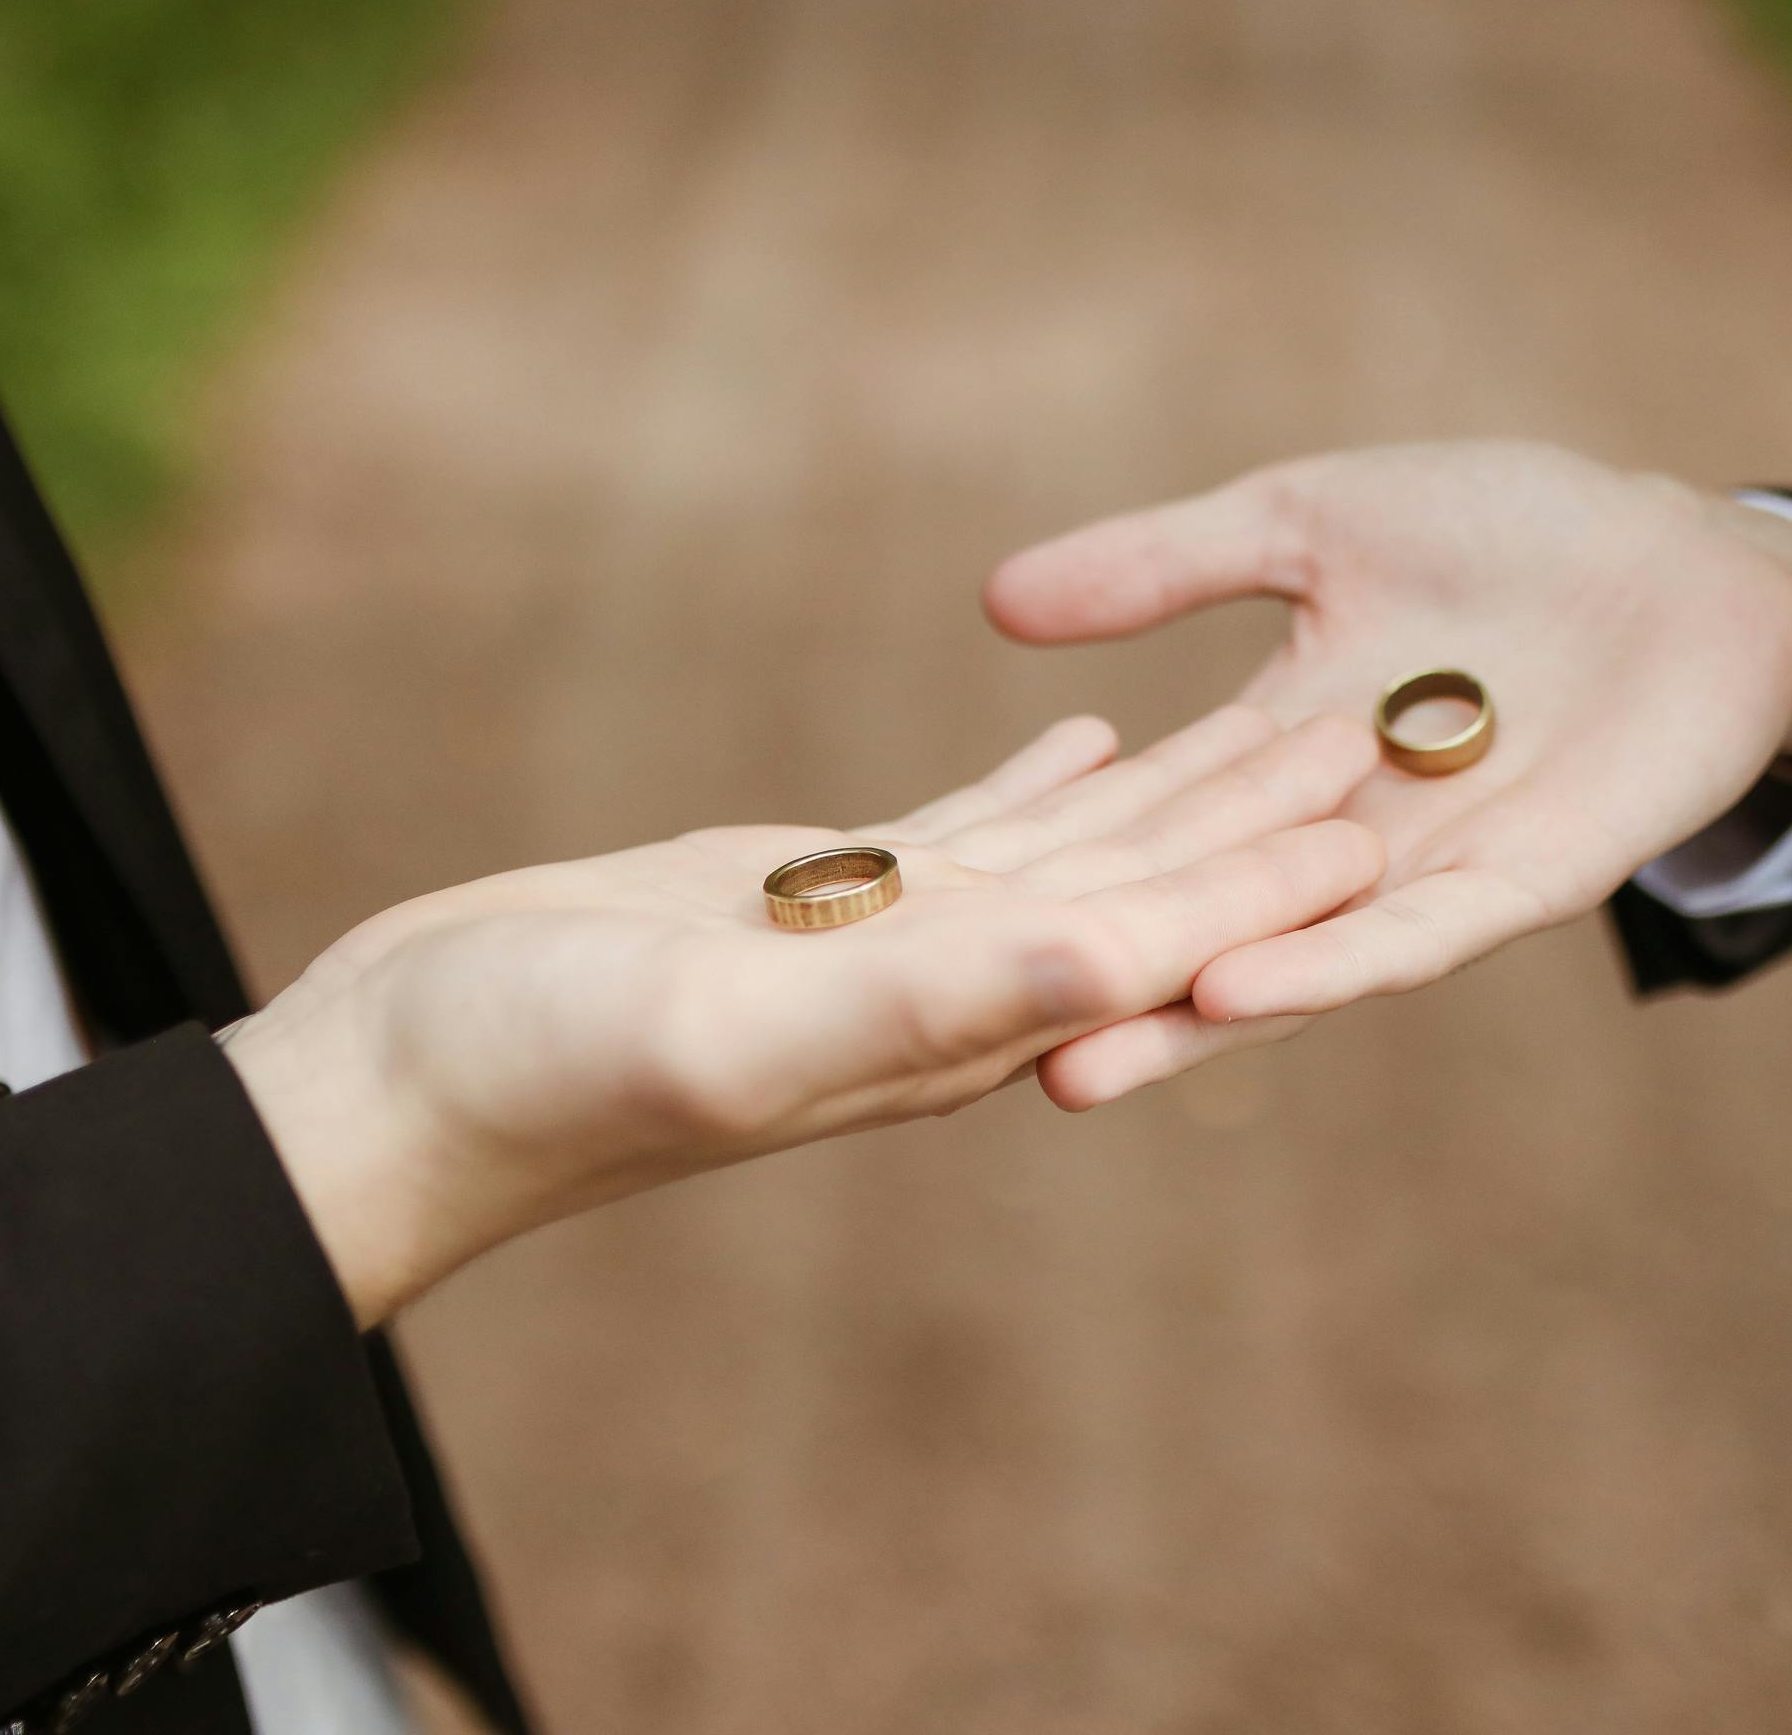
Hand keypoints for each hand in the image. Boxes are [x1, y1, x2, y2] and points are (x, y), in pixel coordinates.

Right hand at [228, 708, 1382, 1326]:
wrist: (403, 1081)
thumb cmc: (543, 1074)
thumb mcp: (736, 1028)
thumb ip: (920, 1002)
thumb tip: (1108, 967)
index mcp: (945, 1028)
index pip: (1145, 946)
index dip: (1266, 882)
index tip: (1387, 817)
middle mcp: (937, 992)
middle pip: (1140, 886)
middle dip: (1262, 811)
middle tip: (1388, 724)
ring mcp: (877, 945)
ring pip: (1069, 849)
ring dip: (1177, 788)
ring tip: (1278, 709)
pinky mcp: (807, 898)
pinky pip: (962, 827)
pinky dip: (1041, 781)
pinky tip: (1090, 732)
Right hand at [982, 440, 1791, 1105]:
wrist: (1688, 550)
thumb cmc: (1509, 531)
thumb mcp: (1306, 526)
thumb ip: (1165, 567)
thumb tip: (998, 601)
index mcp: (1274, 763)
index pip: (1145, 841)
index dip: (1052, 889)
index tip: (928, 941)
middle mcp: (1337, 843)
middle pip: (1201, 934)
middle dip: (1099, 1001)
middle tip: (967, 1068)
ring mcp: (1430, 873)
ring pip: (1297, 967)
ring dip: (1193, 1020)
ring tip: (1079, 1070)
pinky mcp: (1530, 878)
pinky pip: (1420, 937)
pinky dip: (1333, 964)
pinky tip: (1244, 986)